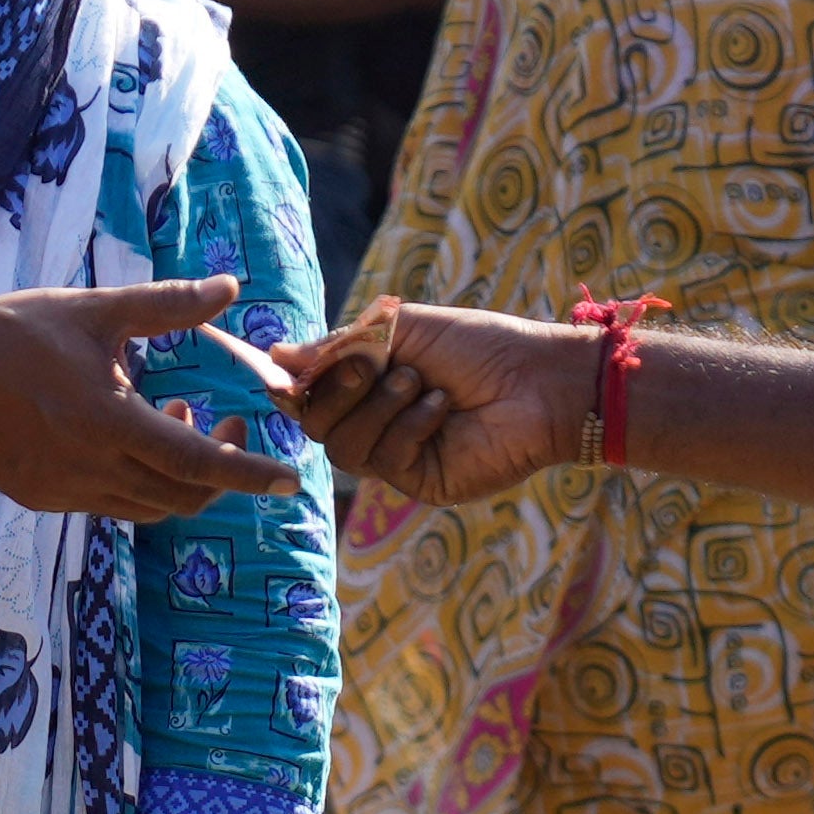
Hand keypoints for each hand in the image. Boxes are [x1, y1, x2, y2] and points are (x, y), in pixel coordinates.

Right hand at [0, 279, 301, 525]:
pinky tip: (130, 433)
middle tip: (227, 424)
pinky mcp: (43, 497)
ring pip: (148, 506)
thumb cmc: (14, 332)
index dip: (249, 472)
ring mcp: (65, 492)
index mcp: (110, 424)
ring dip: (178, 475)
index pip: (199, 464)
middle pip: (182, 497)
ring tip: (173, 417)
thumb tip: (229, 287)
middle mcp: (92, 470)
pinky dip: (140, 481)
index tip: (290, 478)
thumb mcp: (97, 310)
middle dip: (220, 472)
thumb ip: (169, 305)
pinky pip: (111, 504)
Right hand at [287, 304, 600, 504]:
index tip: (286, 372)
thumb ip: (339, 345)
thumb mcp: (401, 330)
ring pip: (345, 448)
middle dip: (338, 389)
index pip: (310, 396)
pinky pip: (385, 460)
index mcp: (370, 387)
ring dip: (378, 407)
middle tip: (373, 363)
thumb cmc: (478, 347)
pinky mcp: (421, 483)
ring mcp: (398, 457)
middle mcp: (378, 424)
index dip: (295, 386)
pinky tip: (441, 408)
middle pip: (317, 424)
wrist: (539, 379)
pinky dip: (408, 426)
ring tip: (418, 382)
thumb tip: (274, 356)